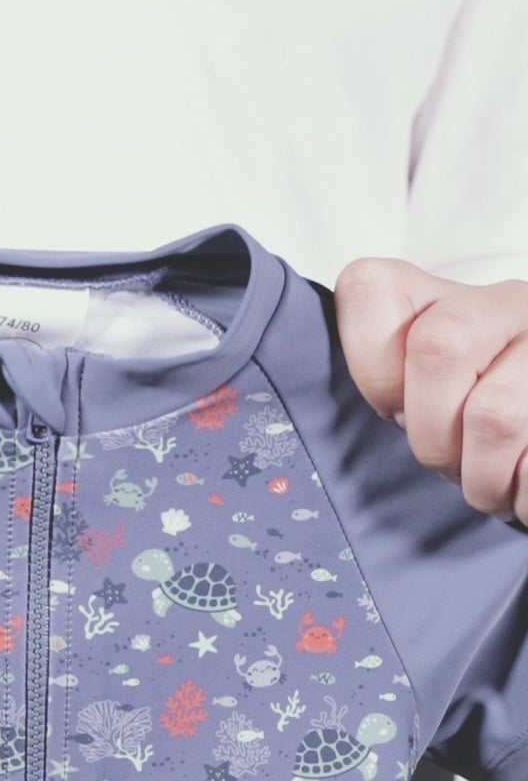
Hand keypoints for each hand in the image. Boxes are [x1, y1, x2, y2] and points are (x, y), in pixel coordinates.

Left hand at [333, 257, 527, 526]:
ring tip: (493, 483)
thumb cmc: (472, 434)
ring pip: (494, 414)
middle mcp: (504, 304)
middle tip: (448, 462)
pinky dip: (524, 492)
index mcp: (443, 298)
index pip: (368, 288)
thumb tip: (276, 444)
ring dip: (484, 476)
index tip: (394, 411)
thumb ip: (381, 391)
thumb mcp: (419, 404)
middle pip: (438, 345)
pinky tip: (522, 488)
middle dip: (432, 432)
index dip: (372, 367)